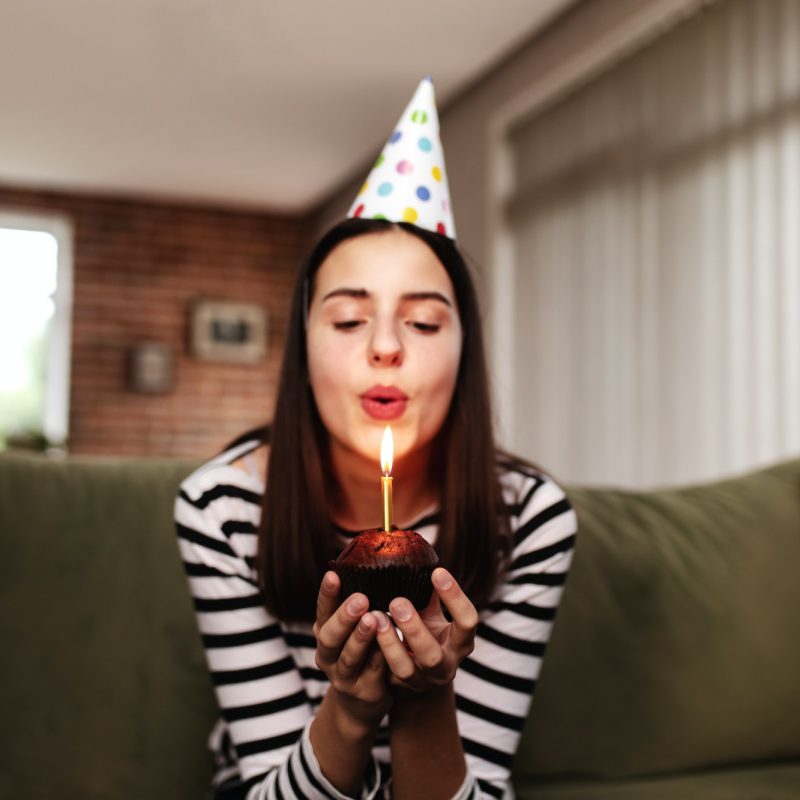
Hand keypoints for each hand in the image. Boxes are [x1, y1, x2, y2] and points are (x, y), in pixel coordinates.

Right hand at [313, 571, 391, 730]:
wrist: (359, 704)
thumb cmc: (359, 653)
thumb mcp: (350, 631)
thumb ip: (357, 607)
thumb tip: (373, 563)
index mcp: (324, 635)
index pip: (322, 612)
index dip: (326, 595)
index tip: (333, 574)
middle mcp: (328, 656)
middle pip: (329, 637)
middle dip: (343, 618)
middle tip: (359, 599)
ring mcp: (345, 677)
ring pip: (350, 658)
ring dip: (361, 638)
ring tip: (373, 619)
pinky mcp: (366, 692)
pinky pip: (375, 673)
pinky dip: (382, 658)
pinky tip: (391, 645)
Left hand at [374, 567, 477, 693]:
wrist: (422, 679)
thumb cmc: (428, 633)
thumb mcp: (433, 614)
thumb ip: (429, 592)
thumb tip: (418, 553)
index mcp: (461, 641)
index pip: (468, 621)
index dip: (455, 597)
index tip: (437, 572)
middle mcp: (446, 665)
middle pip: (433, 654)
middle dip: (414, 628)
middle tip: (397, 601)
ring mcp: (422, 681)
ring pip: (406, 669)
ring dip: (389, 643)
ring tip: (375, 618)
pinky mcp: (400, 688)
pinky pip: (384, 675)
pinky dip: (374, 652)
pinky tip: (363, 632)